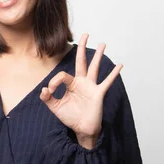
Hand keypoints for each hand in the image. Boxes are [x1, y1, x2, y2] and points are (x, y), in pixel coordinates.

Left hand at [39, 33, 122, 148]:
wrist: (81, 129)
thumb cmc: (70, 117)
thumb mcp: (55, 107)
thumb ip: (47, 98)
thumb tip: (43, 89)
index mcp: (71, 84)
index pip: (62, 75)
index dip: (53, 82)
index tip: (49, 91)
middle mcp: (82, 82)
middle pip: (81, 61)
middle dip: (82, 47)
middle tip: (85, 34)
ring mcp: (91, 87)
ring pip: (94, 68)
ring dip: (98, 55)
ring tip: (102, 43)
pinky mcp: (98, 94)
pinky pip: (106, 82)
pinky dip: (113, 74)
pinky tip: (119, 65)